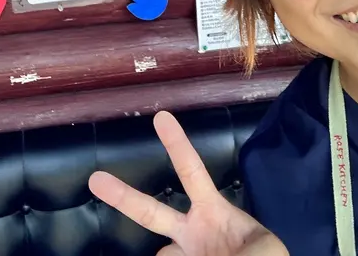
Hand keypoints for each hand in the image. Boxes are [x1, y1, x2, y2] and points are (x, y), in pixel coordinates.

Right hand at [88, 111, 286, 255]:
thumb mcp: (263, 249)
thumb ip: (239, 244)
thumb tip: (174, 246)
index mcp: (214, 214)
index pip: (192, 173)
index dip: (177, 146)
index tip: (161, 116)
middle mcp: (193, 233)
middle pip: (151, 213)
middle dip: (123, 196)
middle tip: (94, 178)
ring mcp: (185, 253)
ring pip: (163, 253)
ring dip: (171, 254)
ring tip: (201, 252)